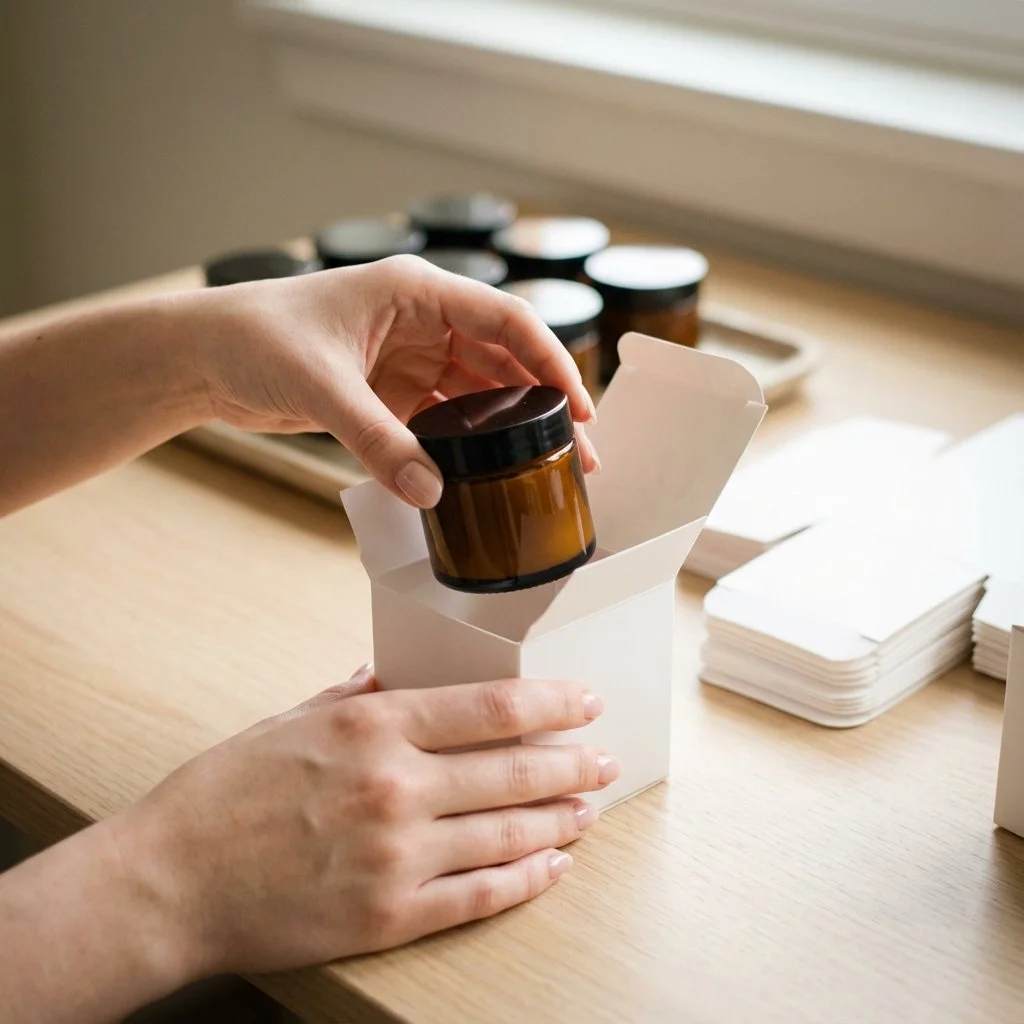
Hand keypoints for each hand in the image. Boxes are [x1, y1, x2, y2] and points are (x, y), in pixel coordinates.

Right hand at [110, 667, 618, 977]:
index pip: (491, 707)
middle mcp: (396, 786)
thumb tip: (398, 680)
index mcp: (373, 727)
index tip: (586, 701)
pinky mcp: (390, 915)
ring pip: (510, 833)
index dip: (552, 702)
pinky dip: (527, 880)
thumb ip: (355, 697)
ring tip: (588, 809)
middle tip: (604, 759)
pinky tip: (552, 866)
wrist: (171, 882)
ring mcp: (397, 855)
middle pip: (514, 769)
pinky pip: (480, 896)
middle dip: (572, 762)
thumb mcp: (291, 720)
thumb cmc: (224, 793)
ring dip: (561, 819)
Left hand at [193, 256, 599, 506]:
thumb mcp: (321, 386)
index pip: (504, 320)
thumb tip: (431, 492)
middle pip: (503, 361)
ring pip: (479, 393)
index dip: (550, 361)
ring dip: (512, 428)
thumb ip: (378, 440)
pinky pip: (445, 419)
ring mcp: (408, 357)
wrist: (201, 356)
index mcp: (415, 291)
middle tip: (578, 452)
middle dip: (543, 404)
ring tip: (548, 467)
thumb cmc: (253, 338)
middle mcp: (421, 321)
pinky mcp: (391, 392)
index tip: (579, 407)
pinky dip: (468, 444)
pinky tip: (489, 472)